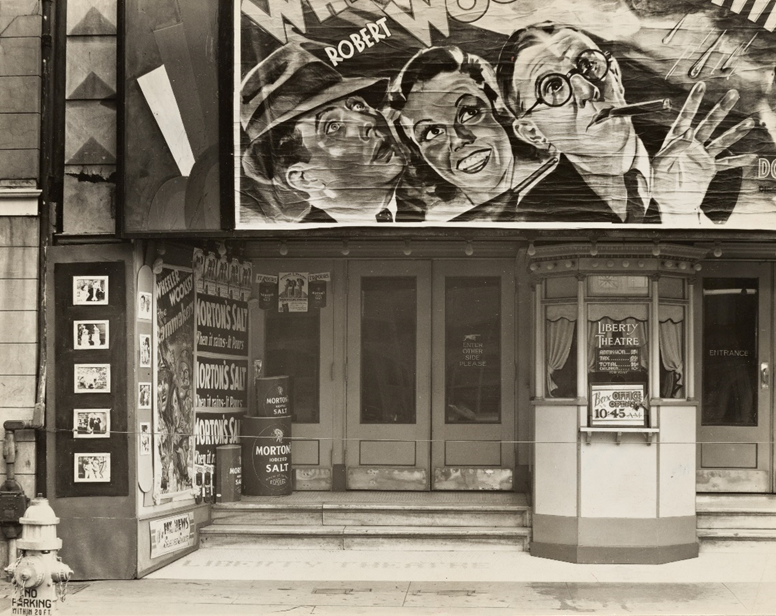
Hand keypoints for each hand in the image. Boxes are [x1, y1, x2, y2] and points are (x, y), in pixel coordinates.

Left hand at [651, 82, 756, 224]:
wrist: (671, 203)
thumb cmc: (660, 183)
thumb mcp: (659, 166)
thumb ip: (671, 149)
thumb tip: (688, 132)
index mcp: (675, 141)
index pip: (685, 118)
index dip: (693, 102)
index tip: (701, 86)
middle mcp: (691, 145)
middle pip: (708, 124)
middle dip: (721, 109)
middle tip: (733, 93)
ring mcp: (702, 155)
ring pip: (721, 140)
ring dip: (735, 131)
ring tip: (750, 122)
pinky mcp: (710, 168)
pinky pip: (726, 163)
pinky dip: (738, 161)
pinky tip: (751, 157)